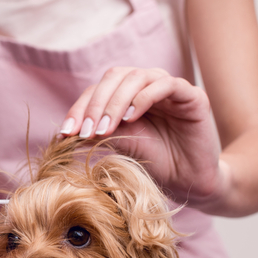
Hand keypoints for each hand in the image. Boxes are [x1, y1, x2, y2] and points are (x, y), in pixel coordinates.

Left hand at [58, 67, 227, 209]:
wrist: (189, 180)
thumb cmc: (156, 161)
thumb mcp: (121, 145)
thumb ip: (99, 132)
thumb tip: (65, 132)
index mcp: (128, 94)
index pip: (98, 89)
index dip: (80, 108)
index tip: (66, 132)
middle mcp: (147, 85)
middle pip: (114, 77)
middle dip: (95, 104)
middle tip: (86, 131)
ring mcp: (169, 87)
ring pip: (136, 77)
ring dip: (115, 102)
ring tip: (106, 128)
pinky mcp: (191, 95)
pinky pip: (165, 84)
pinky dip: (143, 98)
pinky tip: (131, 118)